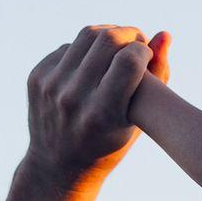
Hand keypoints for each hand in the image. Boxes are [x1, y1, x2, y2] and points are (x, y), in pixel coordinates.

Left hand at [21, 25, 173, 187]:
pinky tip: (94, 61)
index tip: (146, 56)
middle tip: (136, 42)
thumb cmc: (109, 144)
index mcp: (102, 114)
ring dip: (108, 34)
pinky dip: (86, 49)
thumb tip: (164, 34)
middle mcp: (73, 99)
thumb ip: (158, 77)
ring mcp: (51, 86)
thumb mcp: (138, 121)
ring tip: (118, 45)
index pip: (129, 60)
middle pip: (107, 40)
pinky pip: (68, 46)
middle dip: (128, 34)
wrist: (58, 166)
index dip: (143, 50)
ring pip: (86, 36)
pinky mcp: (37, 77)